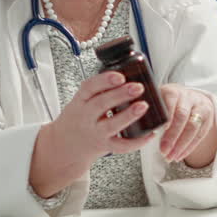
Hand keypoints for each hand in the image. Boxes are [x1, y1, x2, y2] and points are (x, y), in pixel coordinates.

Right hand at [30, 72, 153, 196]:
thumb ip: (98, 88)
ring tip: (144, 105)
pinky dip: (138, 141)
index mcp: (80, 101)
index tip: (119, 76)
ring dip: (129, 115)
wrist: (66, 146)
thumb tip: (128, 69)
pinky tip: (151, 132)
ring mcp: (95, 133)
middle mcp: (86, 117)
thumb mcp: (81, 100)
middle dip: (120, 95)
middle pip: (101, 104)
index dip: (104, 81)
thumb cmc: (78, 118)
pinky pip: (121, 146)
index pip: (89, 88)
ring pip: (111, 125)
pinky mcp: (105, 146)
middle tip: (138, 87)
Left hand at [158, 84, 216, 166]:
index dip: (168, 118)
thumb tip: (142, 130)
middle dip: (173, 137)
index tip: (161, 131)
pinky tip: (180, 155)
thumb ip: (152, 113)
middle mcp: (190, 97)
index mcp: (174, 91)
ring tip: (171, 157)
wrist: (187, 97)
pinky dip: (190, 147)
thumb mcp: (157, 102)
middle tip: (164, 151)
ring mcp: (201, 107)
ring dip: (182, 145)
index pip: (171, 104)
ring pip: (194, 127)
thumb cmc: (166, 103)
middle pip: (183, 117)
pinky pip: (200, 134)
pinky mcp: (209, 117)